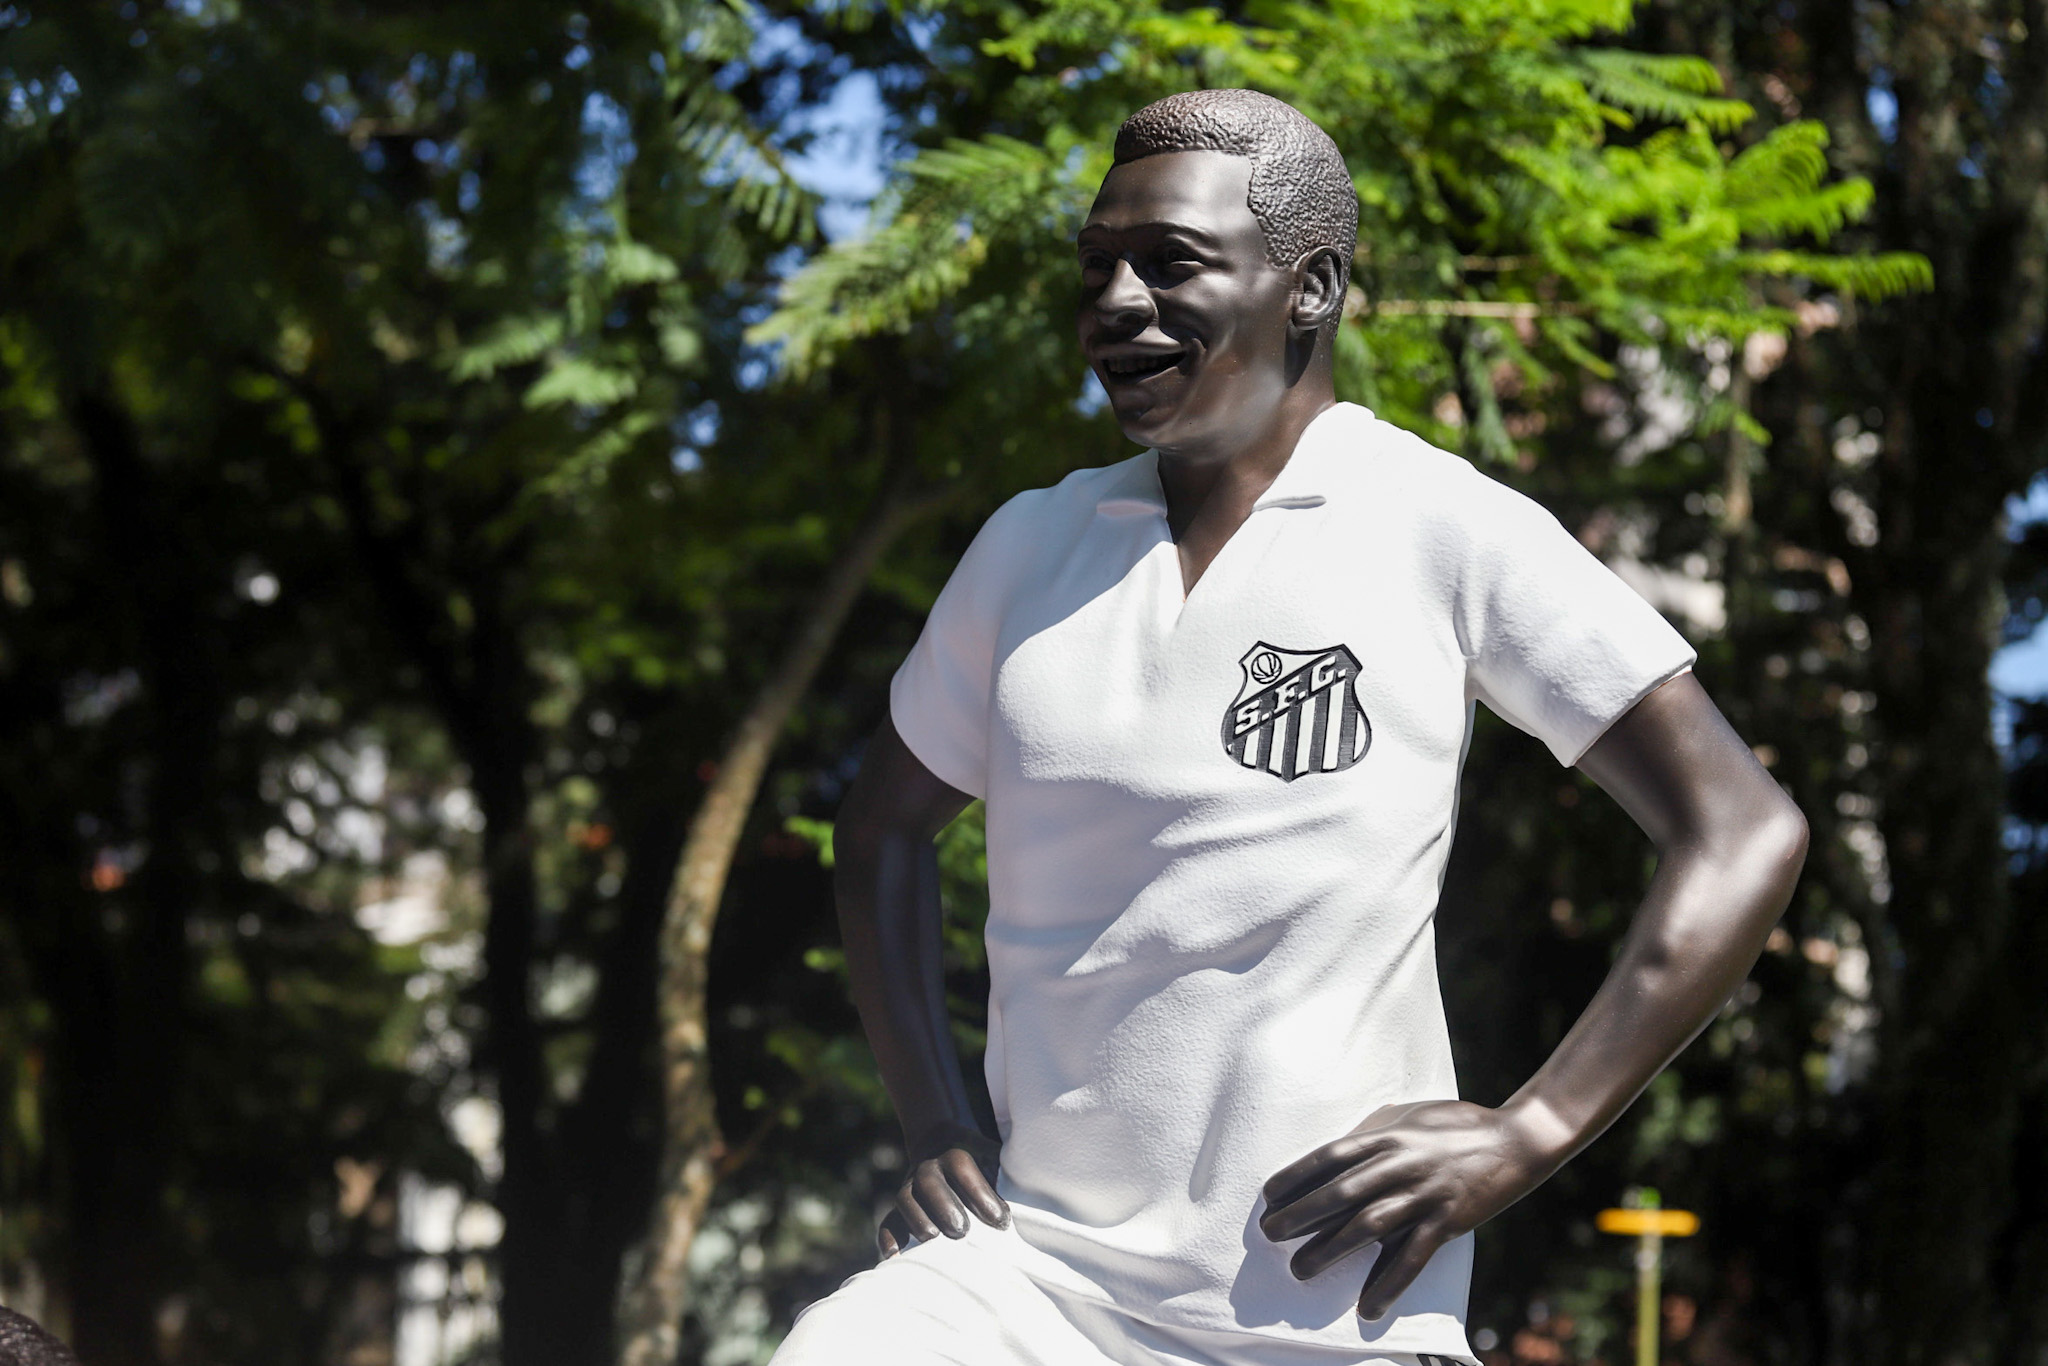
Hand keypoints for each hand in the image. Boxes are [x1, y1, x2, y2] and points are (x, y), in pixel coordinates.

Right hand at [877, 1121, 1008, 1257]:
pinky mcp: (900, 1206)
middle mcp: (929, 1167)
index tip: (1001, 1221)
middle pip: (929, 1182)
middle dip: (944, 1207)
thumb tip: (1035, 1201)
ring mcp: (910, 1186)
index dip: (980, 1193)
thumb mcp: (995, 1158)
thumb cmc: (981, 1161)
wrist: (939, 1143)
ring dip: (917, 1220)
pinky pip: (888, 1220)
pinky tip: (894, 1257)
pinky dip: (888, 1237)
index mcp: (955, 1154)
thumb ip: (1009, 1176)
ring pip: (905, 1200)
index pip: (963, 1168)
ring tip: (933, 1242)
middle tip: (962, 1232)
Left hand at [1259, 1099, 1564, 1319]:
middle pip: (1341, 1192)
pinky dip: (1387, 1284)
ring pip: (1368, 1226)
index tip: (1269, 1194)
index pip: (1331, 1155)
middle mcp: (1401, 1163)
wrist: (1515, 1140)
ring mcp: (1425, 1194)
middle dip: (1301, 1214)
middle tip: (1271, 1233)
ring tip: (1300, 1269)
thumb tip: (1337, 1151)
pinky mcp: (1448, 1221)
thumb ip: (1374, 1133)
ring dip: (1330, 1249)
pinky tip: (1366, 1308)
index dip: (1297, 1175)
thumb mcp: (1409, 1116)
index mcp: (1388, 1135)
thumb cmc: (1456, 1124)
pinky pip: (1412, 1258)